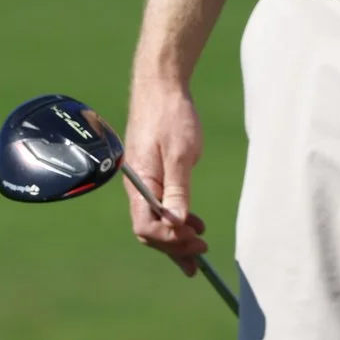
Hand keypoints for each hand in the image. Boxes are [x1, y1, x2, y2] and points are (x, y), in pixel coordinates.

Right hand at [124, 75, 211, 272]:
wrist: (161, 87)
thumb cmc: (170, 116)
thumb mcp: (180, 153)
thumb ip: (178, 189)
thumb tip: (177, 223)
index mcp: (139, 184)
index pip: (147, 227)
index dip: (170, 240)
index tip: (195, 242)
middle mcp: (137, 187)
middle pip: (150, 229)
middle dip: (174, 244)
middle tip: (202, 252)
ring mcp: (144, 181)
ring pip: (156, 220)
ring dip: (177, 236)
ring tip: (199, 249)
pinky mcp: (152, 174)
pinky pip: (161, 205)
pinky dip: (176, 218)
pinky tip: (193, 223)